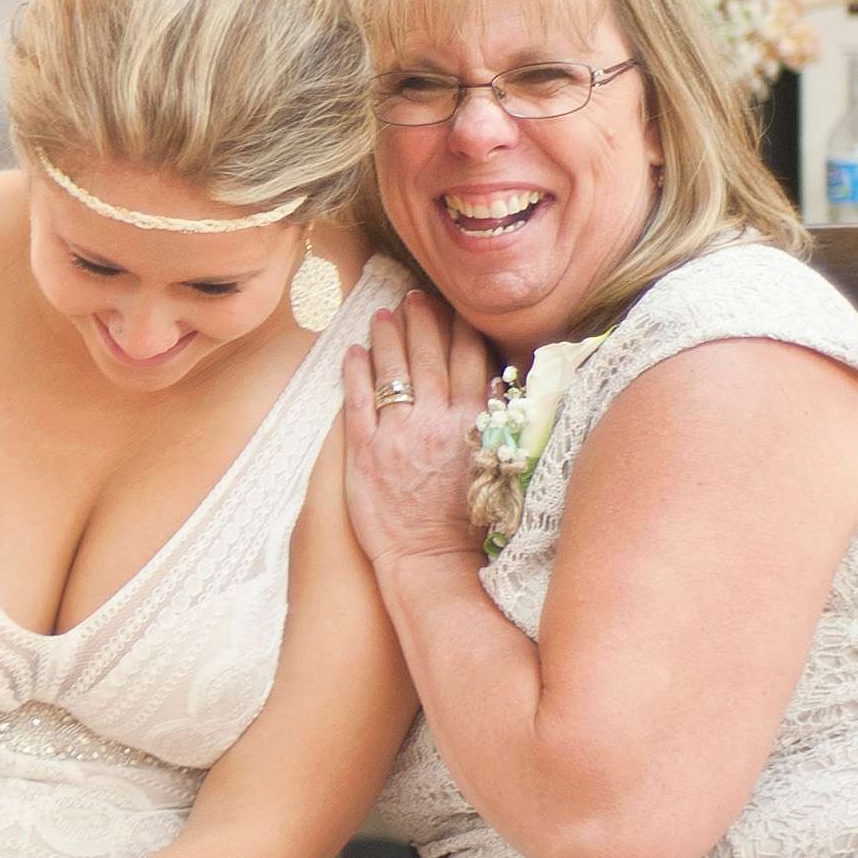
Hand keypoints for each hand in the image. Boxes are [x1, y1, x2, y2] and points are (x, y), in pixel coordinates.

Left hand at [336, 295, 492, 570]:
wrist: (431, 563)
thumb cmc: (473, 525)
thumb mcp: (501, 468)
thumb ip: (500, 424)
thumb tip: (504, 384)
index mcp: (474, 424)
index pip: (469, 359)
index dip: (459, 327)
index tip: (455, 305)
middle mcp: (436, 421)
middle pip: (428, 354)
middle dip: (422, 319)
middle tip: (415, 295)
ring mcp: (397, 434)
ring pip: (391, 369)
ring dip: (387, 335)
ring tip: (383, 313)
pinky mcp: (363, 451)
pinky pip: (357, 400)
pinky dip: (354, 372)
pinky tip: (353, 352)